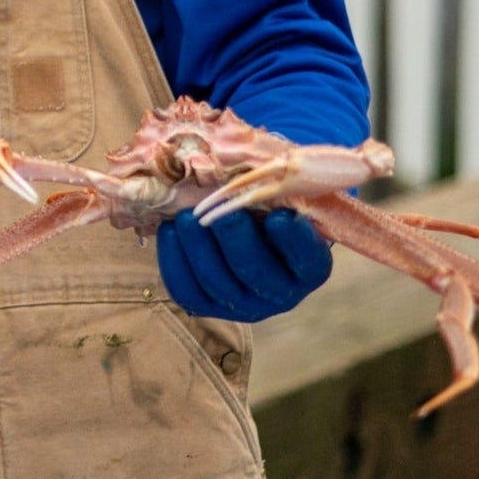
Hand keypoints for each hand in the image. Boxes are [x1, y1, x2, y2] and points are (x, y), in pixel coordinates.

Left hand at [157, 206, 332, 321]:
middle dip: (236, 238)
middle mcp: (280, 294)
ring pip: (216, 282)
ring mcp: (243, 305)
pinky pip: (186, 290)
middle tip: (223, 212)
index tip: (280, 216)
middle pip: (255, 272)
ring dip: (198, 246)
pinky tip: (169, 229)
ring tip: (186, 217)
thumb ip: (276, 191)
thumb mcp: (281, 197)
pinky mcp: (207, 307)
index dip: (293, 241)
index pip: (307, 258)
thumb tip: (260, 171)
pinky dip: (173, 259)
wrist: (241, 228)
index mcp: (309, 267)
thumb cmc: (268, 206)